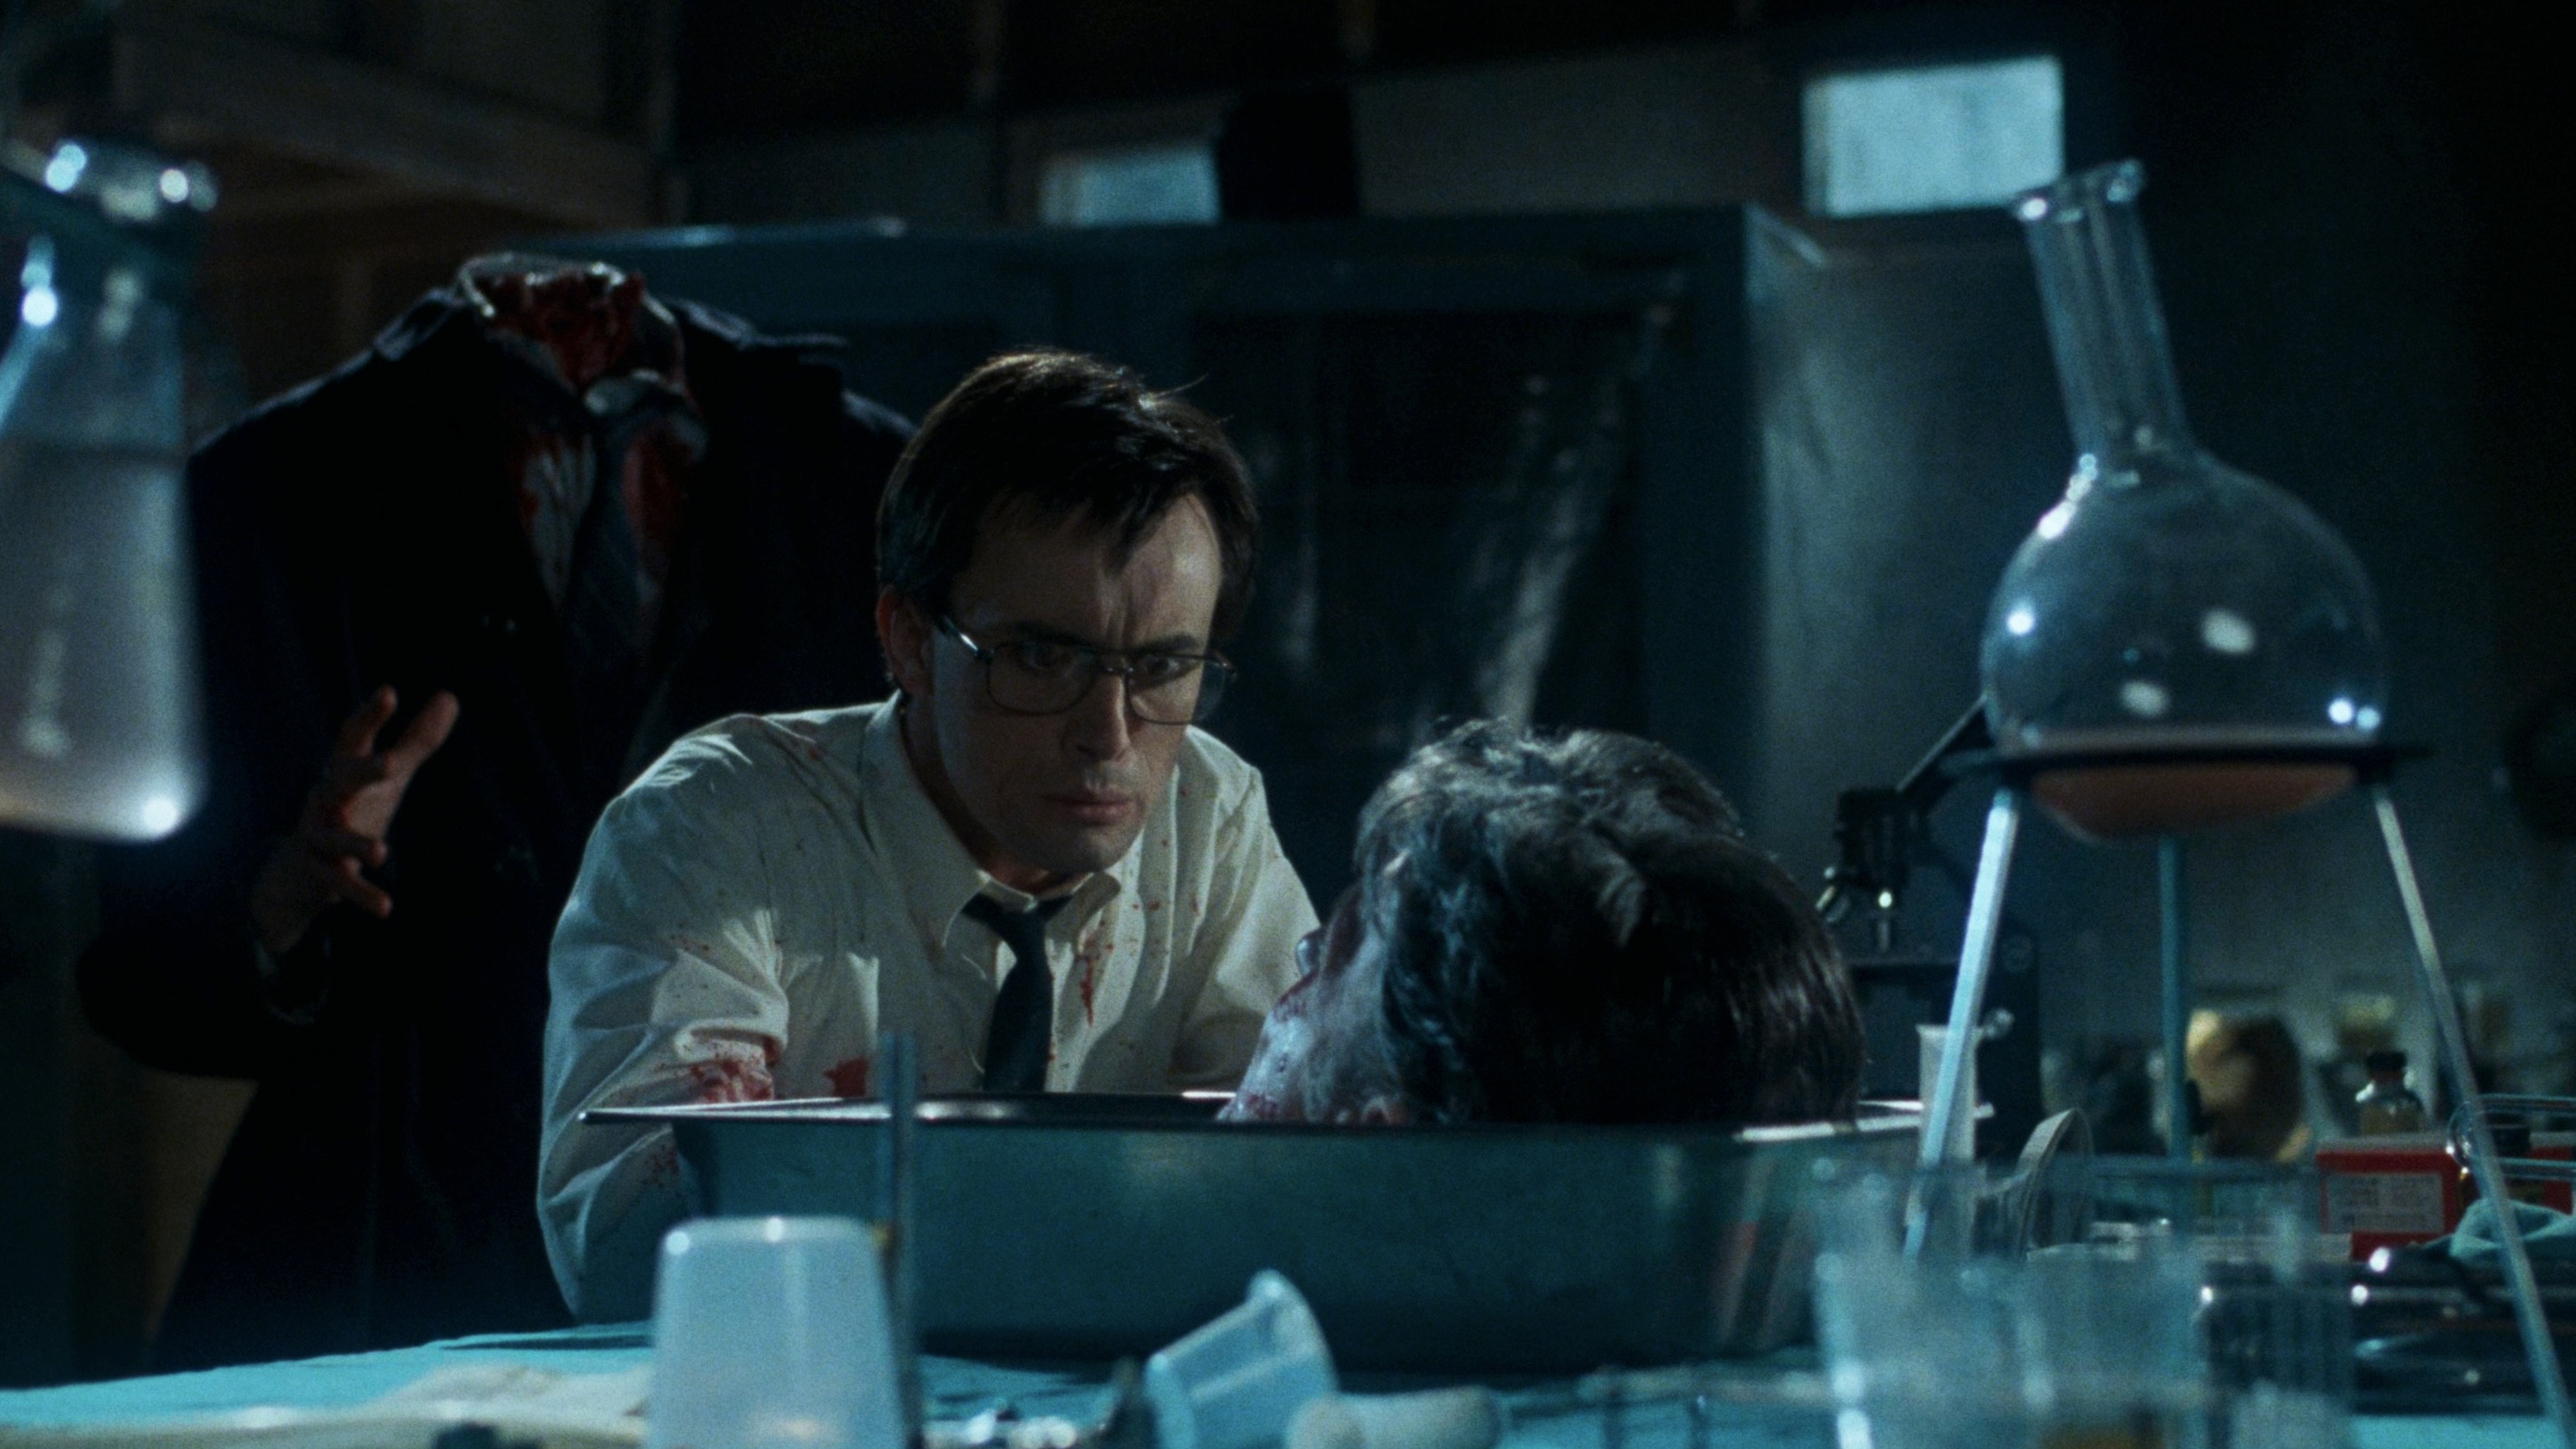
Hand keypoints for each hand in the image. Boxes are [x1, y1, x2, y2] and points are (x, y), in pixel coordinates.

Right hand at [250, 687, 459, 954]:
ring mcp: (318, 837)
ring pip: (333, 838)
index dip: (370, 716)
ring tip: (383, 853)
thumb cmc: (352, 809)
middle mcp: (326, 800)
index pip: (353, 738)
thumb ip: (418, 740)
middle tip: (391, 764)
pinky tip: (386, 907)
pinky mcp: (318, 872)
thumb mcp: (388, 776)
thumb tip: (451, 696)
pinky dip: (360, 894)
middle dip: (363, 771)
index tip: (390, 692)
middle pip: (340, 781)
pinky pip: (338, 883)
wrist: (299, 871)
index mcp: (343, 772)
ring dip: (357, 845)